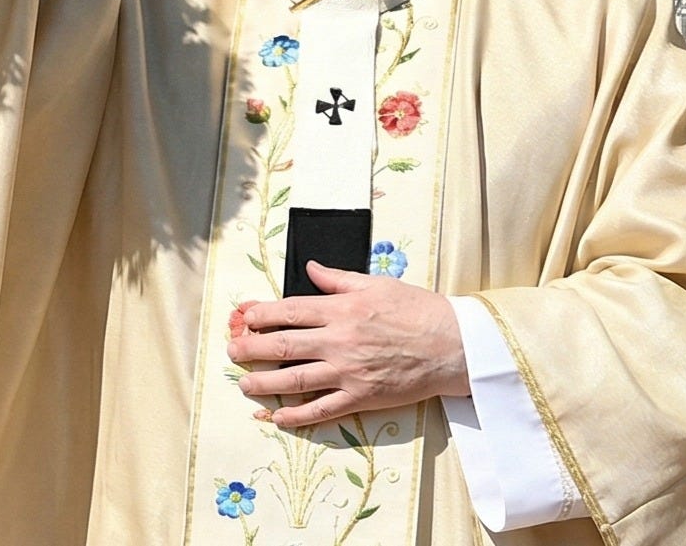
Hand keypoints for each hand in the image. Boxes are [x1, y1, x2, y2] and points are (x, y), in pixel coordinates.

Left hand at [226, 261, 467, 428]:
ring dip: (263, 383)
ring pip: (294, 380)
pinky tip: (277, 417)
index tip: (243, 317)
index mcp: (342, 310)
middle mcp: (339, 341)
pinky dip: (296, 416)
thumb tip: (310, 268)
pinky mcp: (360, 397)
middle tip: (232, 351)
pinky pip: (321, 410)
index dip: (261, 315)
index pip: (290, 310)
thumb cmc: (418, 310)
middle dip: (252, 349)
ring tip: (244, 384)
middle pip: (284, 345)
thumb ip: (338, 280)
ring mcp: (348, 372)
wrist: (453, 345)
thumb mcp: (377, 284)